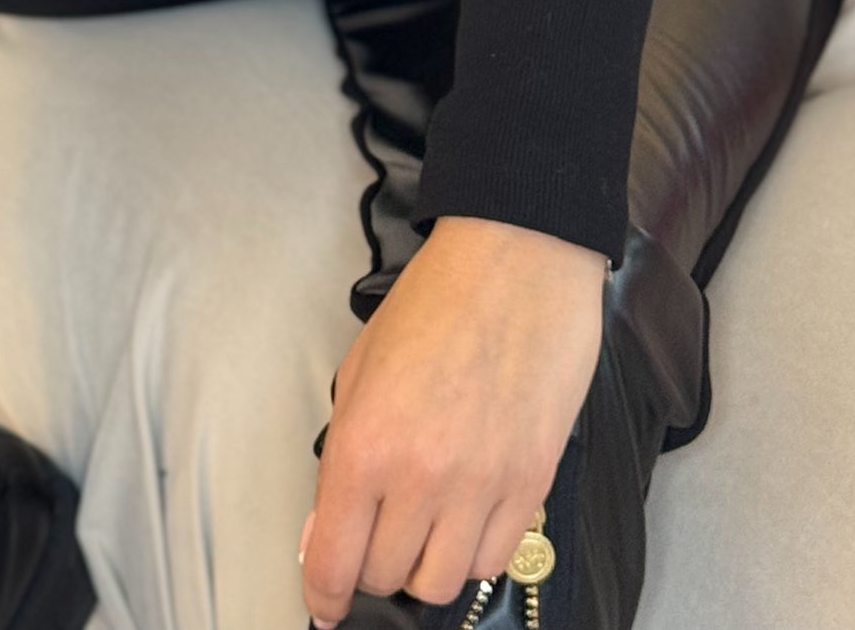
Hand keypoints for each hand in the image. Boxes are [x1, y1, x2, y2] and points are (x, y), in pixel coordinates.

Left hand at [299, 217, 605, 626]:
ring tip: (423, 525)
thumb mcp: (360, 369)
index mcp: (366, 444)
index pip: (333, 561)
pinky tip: (466, 515)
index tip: (324, 603)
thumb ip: (342, 455)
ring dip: (423, 564)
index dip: (323, 594)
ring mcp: (481, 486)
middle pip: (385, 577)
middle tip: (375, 533)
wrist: (517, 260)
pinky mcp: (531, 484)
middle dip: (370, 564)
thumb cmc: (436, 301)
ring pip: (440, 583)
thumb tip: (327, 530)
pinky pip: (493, 561)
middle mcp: (421, 476)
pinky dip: (472, 552)